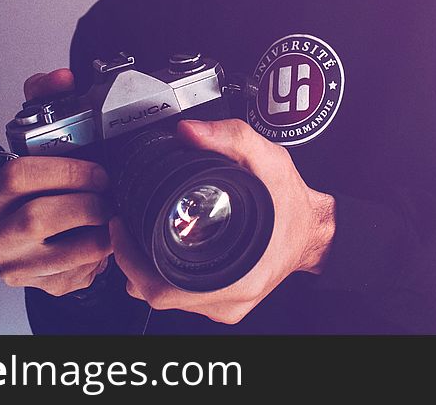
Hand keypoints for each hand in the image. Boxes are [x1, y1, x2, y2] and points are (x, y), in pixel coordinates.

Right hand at [0, 68, 113, 295]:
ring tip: (109, 217)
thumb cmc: (44, 186)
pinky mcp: (43, 287)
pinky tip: (104, 239)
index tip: (96, 171)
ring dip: (101, 231)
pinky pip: (82, 274)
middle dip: (86, 203)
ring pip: (69, 251)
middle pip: (40, 217)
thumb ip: (47, 99)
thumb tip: (61, 77)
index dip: (65, 170)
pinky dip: (102, 255)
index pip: (19, 175)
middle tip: (107, 196)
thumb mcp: (41, 141)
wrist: (42, 236)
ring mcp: (17, 264)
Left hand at [111, 118, 335, 324]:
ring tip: (138, 236)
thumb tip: (188, 132)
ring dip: (147, 268)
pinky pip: (183, 295)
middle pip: (156, 295)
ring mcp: (227, 303)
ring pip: (167, 297)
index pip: (161, 289)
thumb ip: (229, 138)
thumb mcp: (268, 159)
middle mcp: (230, 297)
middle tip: (124, 228)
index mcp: (237, 274)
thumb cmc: (293, 204)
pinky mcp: (225, 300)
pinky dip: (165, 273)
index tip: (121, 230)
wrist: (315, 230)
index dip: (130, 261)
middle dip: (132, 261)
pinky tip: (162, 250)